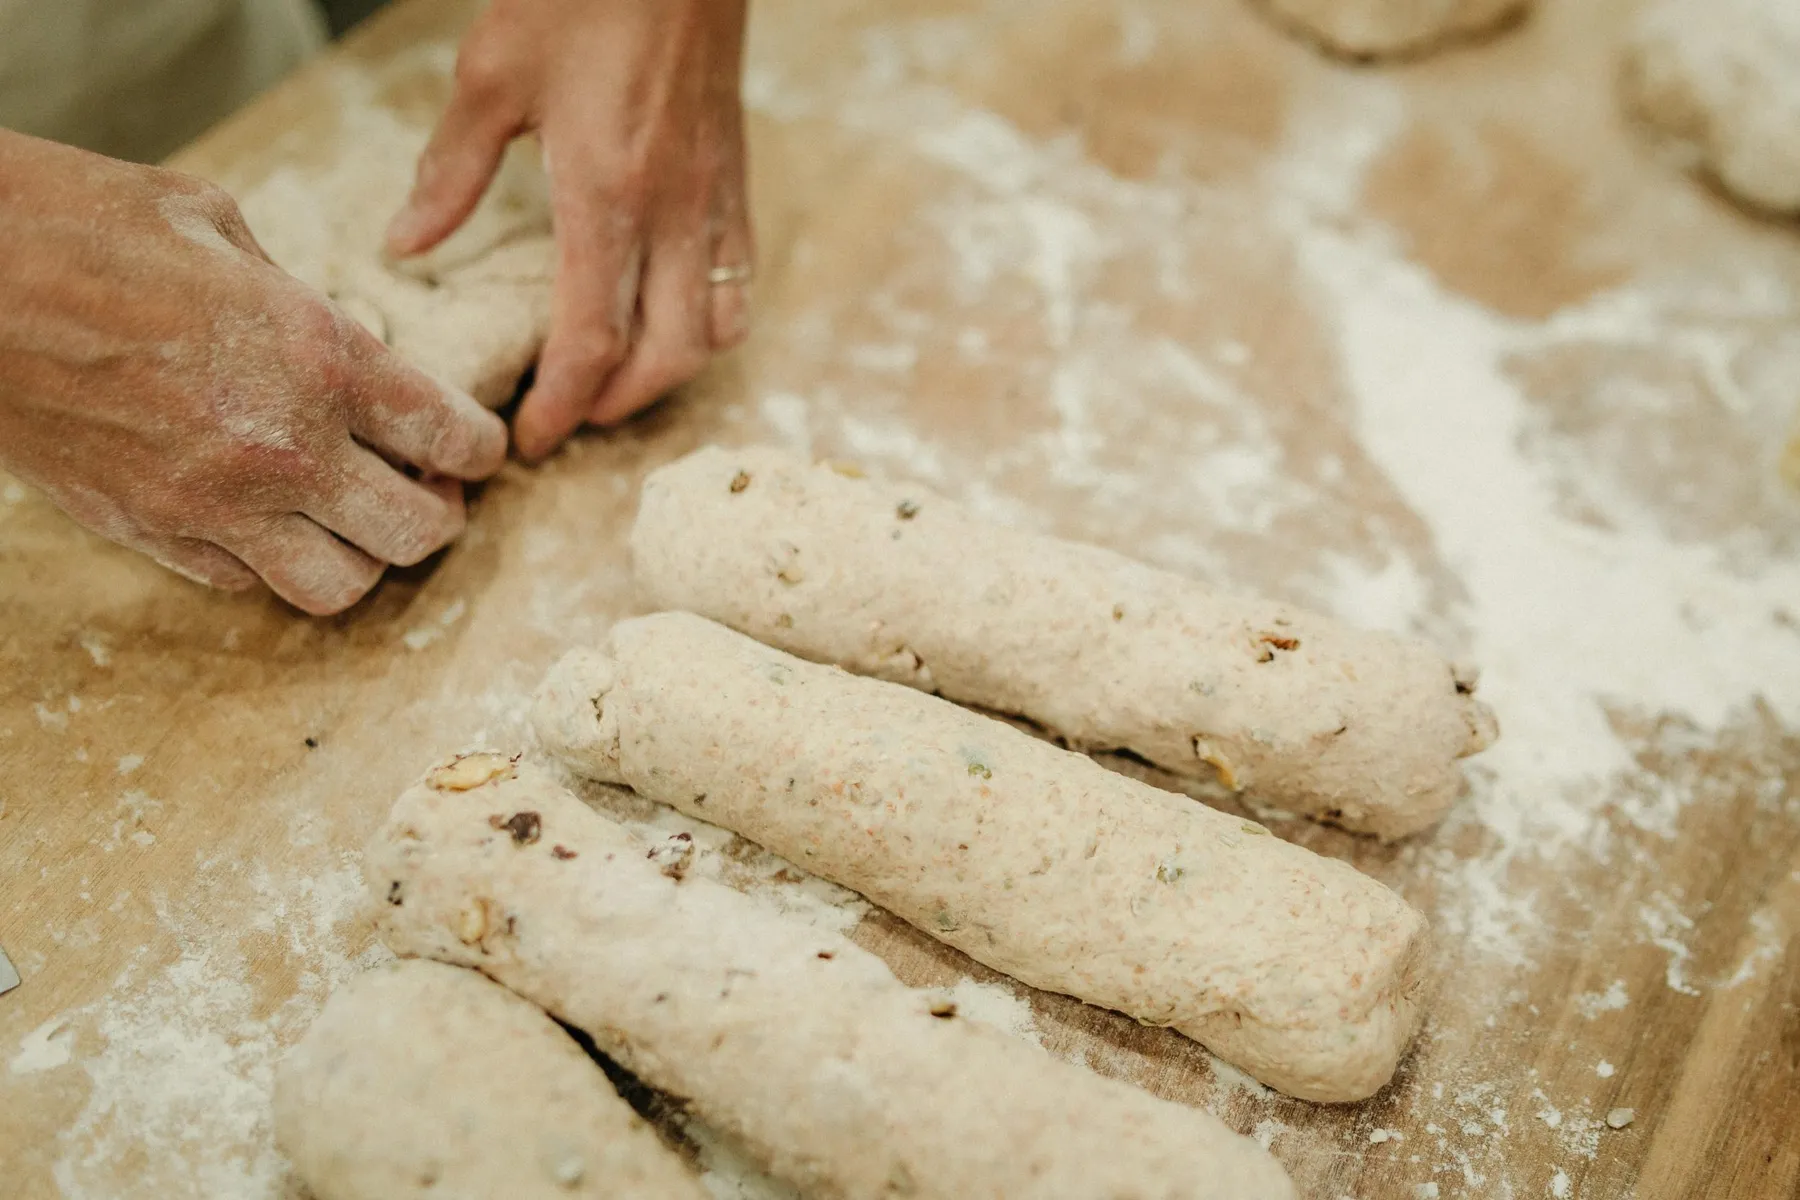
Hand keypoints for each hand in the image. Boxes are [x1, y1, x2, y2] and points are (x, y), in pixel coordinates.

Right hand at [0, 131, 507, 614]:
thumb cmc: (80, 224)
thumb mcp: (221, 229)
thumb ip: (299, 301)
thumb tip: (335, 343)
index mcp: (321, 358)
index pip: (451, 439)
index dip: (482, 449)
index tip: (478, 448)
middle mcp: (283, 448)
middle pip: (415, 534)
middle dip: (438, 514)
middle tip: (426, 487)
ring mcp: (212, 504)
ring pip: (338, 587)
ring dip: (361, 557)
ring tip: (352, 518)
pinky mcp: (148, 532)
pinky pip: (244, 583)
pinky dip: (272, 562)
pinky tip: (266, 518)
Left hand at [387, 0, 752, 459]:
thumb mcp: (493, 76)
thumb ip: (452, 171)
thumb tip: (407, 244)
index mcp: (607, 196)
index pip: (592, 338)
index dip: (561, 404)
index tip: (531, 439)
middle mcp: (674, 216)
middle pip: (662, 357)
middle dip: (614, 406)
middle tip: (568, 419)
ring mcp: (716, 203)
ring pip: (713, 332)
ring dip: (667, 374)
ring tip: (619, 380)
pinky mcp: (738, 185)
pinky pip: (740, 284)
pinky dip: (709, 325)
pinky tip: (673, 321)